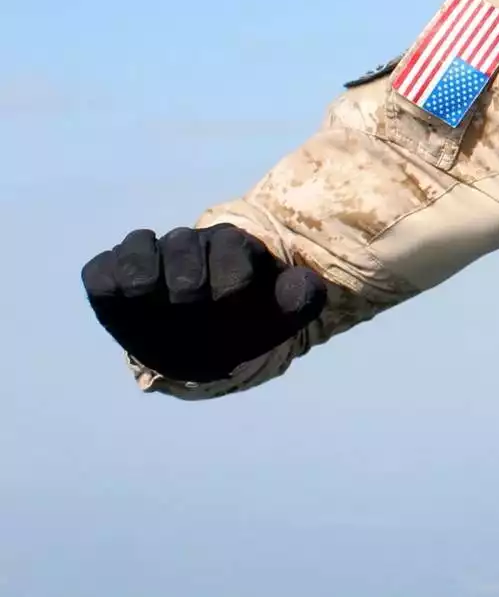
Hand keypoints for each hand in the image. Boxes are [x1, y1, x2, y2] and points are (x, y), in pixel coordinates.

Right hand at [82, 224, 327, 381]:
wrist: (201, 351)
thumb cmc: (242, 327)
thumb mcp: (279, 317)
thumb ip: (299, 299)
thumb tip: (301, 283)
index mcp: (232, 246)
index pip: (231, 246)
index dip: (232, 281)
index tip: (234, 304)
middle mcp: (189, 244)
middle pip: (182, 245)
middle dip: (190, 284)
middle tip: (194, 308)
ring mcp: (147, 257)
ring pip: (140, 249)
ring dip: (148, 282)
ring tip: (160, 305)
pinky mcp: (110, 276)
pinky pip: (100, 271)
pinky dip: (109, 286)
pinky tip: (128, 305)